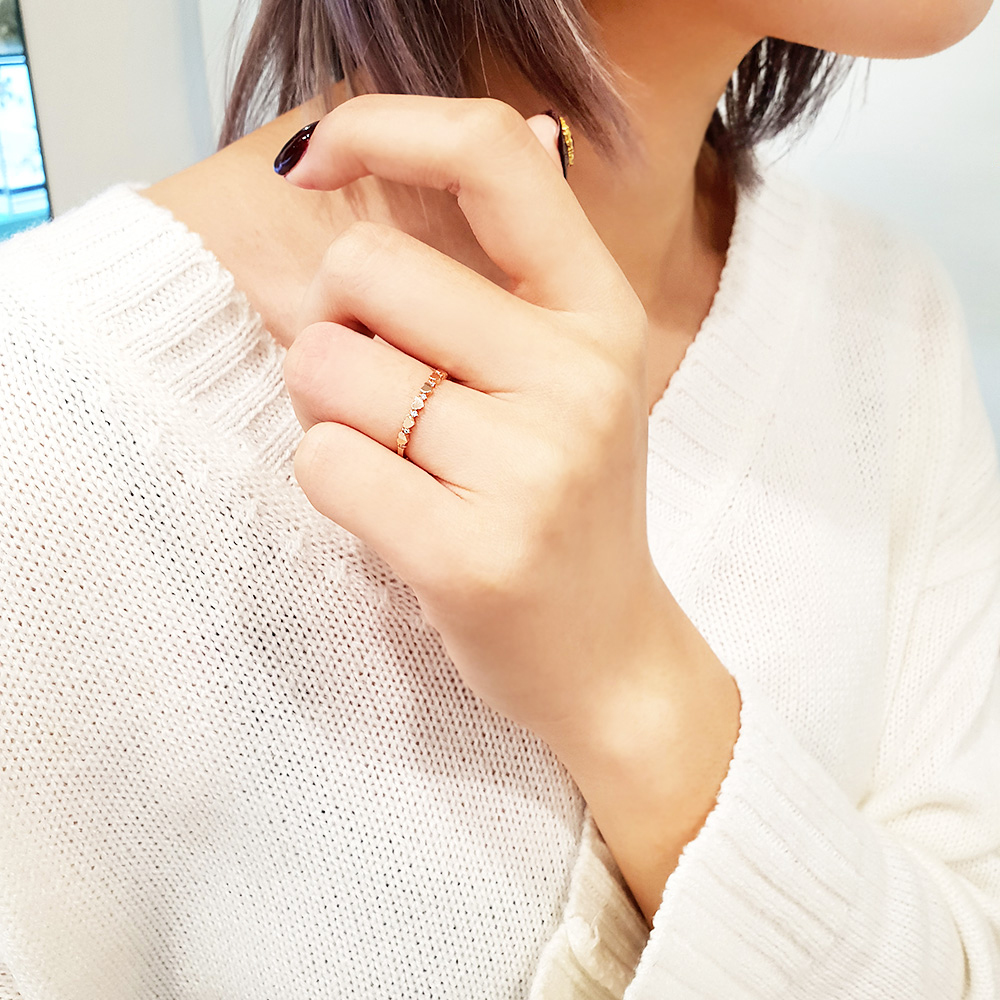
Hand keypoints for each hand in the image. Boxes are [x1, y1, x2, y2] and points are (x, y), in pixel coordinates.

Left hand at [280, 93, 740, 921]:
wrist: (606, 654)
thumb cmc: (561, 504)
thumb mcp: (558, 375)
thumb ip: (480, 277)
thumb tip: (363, 169)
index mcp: (599, 313)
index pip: (493, 154)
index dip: (382, 125)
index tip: (317, 162)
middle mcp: (577, 376)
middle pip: (363, 268)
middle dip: (333, 323)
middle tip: (378, 388)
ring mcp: (531, 468)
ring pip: (325, 367)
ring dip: (326, 410)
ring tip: (394, 457)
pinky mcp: (470, 554)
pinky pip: (322, 463)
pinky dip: (328, 480)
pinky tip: (391, 513)